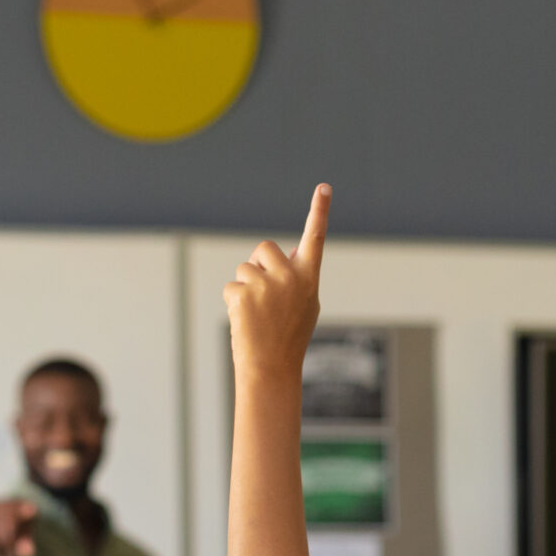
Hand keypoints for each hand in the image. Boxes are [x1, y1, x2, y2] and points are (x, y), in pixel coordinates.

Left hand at [223, 185, 329, 385]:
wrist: (272, 368)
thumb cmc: (289, 338)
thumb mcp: (303, 305)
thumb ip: (297, 277)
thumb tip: (285, 250)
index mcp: (308, 277)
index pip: (315, 237)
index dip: (320, 211)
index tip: (324, 187)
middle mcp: (290, 275)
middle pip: (263, 248)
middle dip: (258, 265)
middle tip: (263, 295)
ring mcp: (266, 284)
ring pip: (244, 269)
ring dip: (245, 288)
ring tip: (257, 315)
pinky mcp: (243, 294)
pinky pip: (231, 288)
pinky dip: (233, 303)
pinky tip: (245, 322)